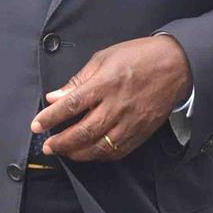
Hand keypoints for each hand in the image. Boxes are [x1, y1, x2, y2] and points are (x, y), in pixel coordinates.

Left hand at [31, 35, 192, 161]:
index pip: (71, 105)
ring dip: (77, 153)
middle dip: (61, 142)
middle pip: (83, 132)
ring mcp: (130, 122)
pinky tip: (89, 153)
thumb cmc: (138, 57)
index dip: (51, 117)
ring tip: (64, 151)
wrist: (175, 66)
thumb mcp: (104, 58)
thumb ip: (78, 80)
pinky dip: (99, 155)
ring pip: (99, 147)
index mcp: (105, 83)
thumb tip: (55, 96)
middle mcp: (117, 105)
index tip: (37, 125)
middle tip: (47, 145)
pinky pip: (117, 151)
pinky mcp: (141, 132)